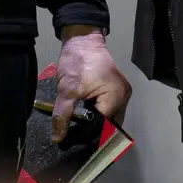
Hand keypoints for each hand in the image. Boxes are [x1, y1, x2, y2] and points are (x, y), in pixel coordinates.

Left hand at [52, 26, 131, 142]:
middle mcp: (124, 97)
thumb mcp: (67, 89)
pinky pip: (108, 110)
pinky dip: (97, 115)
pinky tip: (84, 120)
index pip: (103, 126)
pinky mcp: (115, 90)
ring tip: (77, 133)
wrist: (82, 40)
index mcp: (116, 97)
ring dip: (95, 125)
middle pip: (109, 125)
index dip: (87, 135)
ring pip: (109, 119)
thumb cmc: (77, 61)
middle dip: (93, 133)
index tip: (72, 143)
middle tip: (74, 141)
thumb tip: (58, 138)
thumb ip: (62, 115)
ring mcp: (122, 93)